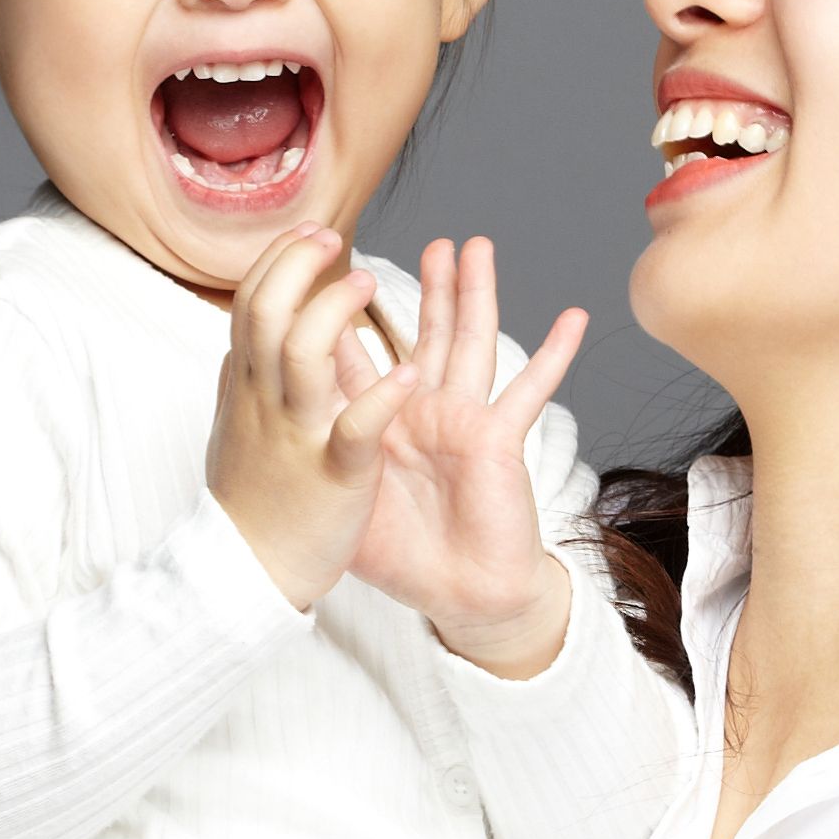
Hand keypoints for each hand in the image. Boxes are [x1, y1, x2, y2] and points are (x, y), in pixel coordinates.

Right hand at [205, 232, 423, 610]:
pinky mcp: (335, 474)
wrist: (244, 573)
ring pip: (302, 355)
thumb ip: (243, 383)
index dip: (280, 261)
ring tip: (367, 284)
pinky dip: (381, 399)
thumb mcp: (235, 428)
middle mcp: (264, 401)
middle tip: (333, 238)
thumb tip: (242, 345)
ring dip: (334, 312)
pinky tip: (410, 377)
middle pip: (267, 310)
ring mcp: (297, 435)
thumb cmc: (248, 500)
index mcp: (246, 385)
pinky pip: (355, 429)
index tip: (311, 233)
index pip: (251, 301)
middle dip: (298, 265)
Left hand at [346, 234, 590, 675]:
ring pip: (471, 344)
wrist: (459, 596)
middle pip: (425, 335)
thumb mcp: (346, 501)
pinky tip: (572, 319)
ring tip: (478, 248)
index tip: (332, 269)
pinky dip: (552, 355)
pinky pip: (528, 391)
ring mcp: (464, 422)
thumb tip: (265, 436)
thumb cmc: (406, 558)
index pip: (357, 357)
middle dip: (430, 287)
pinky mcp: (497, 440)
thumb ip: (317, 460)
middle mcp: (425, 413)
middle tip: (433, 241)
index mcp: (383, 424)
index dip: (343, 316)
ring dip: (476, 296)